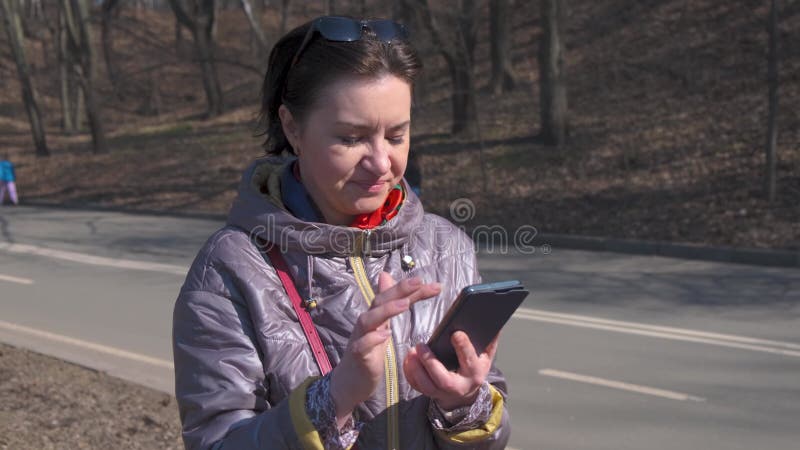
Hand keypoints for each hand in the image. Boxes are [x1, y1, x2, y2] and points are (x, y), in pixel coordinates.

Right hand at [331, 272, 439, 425]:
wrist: (348, 382)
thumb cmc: (367, 353)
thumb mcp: (380, 325)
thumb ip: (386, 304)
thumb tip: (385, 276)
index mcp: (375, 317)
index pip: (393, 297)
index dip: (411, 289)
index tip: (435, 285)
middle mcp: (366, 324)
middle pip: (379, 301)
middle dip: (399, 290)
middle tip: (419, 282)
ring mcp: (359, 339)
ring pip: (368, 319)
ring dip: (386, 310)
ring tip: (404, 304)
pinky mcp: (357, 356)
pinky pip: (361, 345)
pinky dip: (372, 339)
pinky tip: (385, 335)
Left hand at [403, 331, 498, 409]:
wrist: (464, 394)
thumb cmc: (473, 369)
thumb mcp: (485, 357)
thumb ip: (489, 341)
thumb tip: (495, 322)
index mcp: (474, 374)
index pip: (469, 361)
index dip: (463, 347)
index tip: (455, 333)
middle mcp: (459, 386)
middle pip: (443, 379)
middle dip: (431, 362)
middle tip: (421, 345)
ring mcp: (442, 393)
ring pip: (426, 386)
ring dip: (416, 369)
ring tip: (411, 352)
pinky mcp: (429, 393)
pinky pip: (416, 386)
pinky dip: (409, 373)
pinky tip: (408, 359)